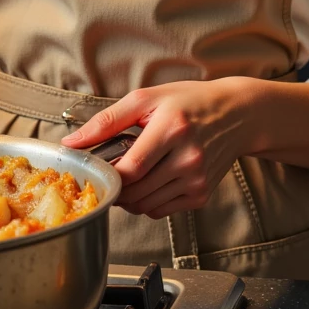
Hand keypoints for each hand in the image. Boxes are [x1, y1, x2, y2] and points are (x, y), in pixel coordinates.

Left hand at [62, 77, 266, 217]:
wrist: (238, 114)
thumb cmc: (189, 102)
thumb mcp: (146, 98)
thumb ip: (106, 121)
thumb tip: (71, 143)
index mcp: (173, 129)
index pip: (130, 169)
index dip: (108, 175)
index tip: (99, 167)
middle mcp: (189, 158)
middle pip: (136, 192)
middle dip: (115, 186)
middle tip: (111, 170)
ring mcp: (197, 180)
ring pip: (145, 206)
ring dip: (129, 197)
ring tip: (131, 174)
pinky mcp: (202, 195)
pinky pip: (161, 210)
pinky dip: (148, 201)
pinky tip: (151, 180)